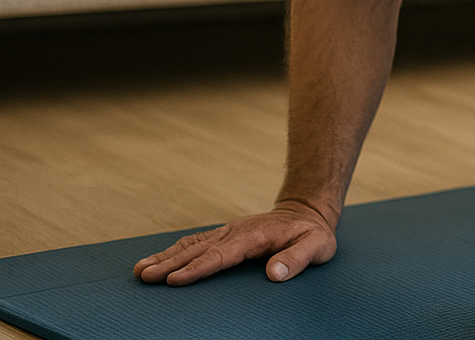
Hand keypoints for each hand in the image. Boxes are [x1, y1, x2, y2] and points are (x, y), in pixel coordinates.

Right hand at [132, 199, 336, 285]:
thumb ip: (297, 259)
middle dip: (169, 264)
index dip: (197, 268)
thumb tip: (274, 274)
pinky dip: (173, 251)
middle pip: (198, 250)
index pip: (221, 255)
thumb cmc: (313, 233)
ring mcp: (228, 232)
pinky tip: (156, 261)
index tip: (174, 280)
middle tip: (144, 277)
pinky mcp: (224, 235)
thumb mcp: (317, 246)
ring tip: (139, 271)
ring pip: (191, 245)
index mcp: (254, 237)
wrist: (307, 211)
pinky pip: (195, 243)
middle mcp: (235, 232)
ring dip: (165, 257)